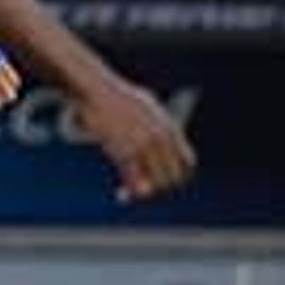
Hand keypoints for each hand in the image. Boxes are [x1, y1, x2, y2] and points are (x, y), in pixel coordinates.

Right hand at [75, 70, 193, 201]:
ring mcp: (144, 145)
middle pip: (173, 176)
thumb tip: (163, 138)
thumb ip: (157, 124)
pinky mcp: (125, 151)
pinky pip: (135, 181)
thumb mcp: (146, 106)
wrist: (96, 90)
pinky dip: (129, 191)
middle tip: (146, 191)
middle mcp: (162, 138)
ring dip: (146, 192)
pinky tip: (121, 194)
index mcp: (170, 128)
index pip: (188, 163)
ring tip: (130, 193)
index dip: (179, 176)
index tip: (165, 181)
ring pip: (156, 183)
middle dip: (161, 187)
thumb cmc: (116, 97)